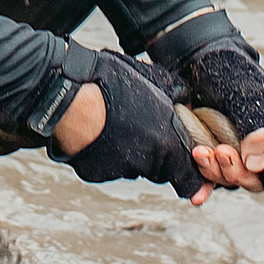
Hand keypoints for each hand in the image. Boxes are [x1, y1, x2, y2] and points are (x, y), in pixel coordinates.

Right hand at [53, 50, 213, 204]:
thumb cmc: (111, 83)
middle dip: (158, 153)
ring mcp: (120, 170)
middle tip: (143, 127)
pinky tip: (100, 132)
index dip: (194, 181)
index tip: (195, 185)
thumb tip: (185, 99)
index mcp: (167, 145)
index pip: (189, 180)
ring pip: (135, 167)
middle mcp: (146, 164)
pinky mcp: (96, 174)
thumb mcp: (155, 79)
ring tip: (118, 123)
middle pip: (160, 169)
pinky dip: (108, 154)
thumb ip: (177, 95)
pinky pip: (110, 167)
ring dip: (132, 152)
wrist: (68, 94)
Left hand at [175, 33, 263, 195]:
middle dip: (241, 173)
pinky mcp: (212, 154)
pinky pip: (211, 179)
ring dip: (218, 171)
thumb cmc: (230, 71)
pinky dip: (204, 188)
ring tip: (201, 151)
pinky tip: (197, 196)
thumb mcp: (248, 94)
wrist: (194, 60)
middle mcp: (261, 148)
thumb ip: (257, 126)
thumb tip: (258, 167)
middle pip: (260, 180)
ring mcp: (236, 152)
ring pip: (234, 179)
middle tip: (223, 152)